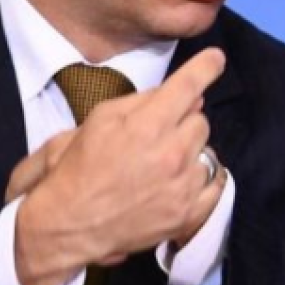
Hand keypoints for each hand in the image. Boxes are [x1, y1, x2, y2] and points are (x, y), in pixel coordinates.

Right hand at [11, 47, 225, 284]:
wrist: (69, 224)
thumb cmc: (79, 167)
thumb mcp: (100, 119)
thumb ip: (144, 101)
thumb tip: (189, 93)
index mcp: (147, 125)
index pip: (190, 85)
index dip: (206, 66)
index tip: (216, 59)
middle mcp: (172, 153)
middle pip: (200, 120)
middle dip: (183, 122)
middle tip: (159, 135)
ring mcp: (183, 186)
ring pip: (208, 151)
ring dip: (191, 152)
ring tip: (163, 165)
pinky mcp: (189, 214)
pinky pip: (216, 183)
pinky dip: (203, 180)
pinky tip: (182, 182)